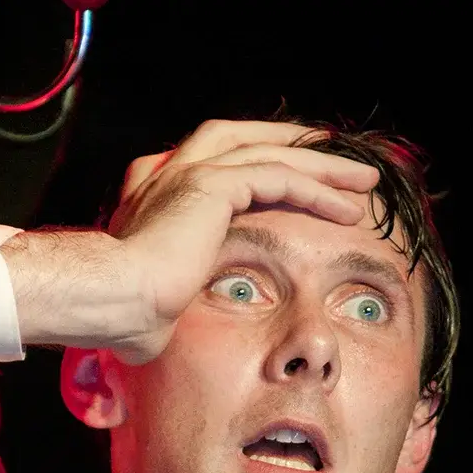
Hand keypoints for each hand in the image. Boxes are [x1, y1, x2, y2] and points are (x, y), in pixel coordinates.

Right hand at [106, 120, 378, 362]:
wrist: (110, 301)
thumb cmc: (122, 315)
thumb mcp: (152, 301)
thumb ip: (166, 297)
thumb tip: (160, 333)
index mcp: (151, 192)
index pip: (217, 163)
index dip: (260, 165)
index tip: (294, 181)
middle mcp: (167, 170)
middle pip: (247, 140)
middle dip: (297, 148)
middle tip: (338, 163)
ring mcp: (189, 171)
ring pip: (272, 154)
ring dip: (322, 167)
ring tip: (362, 181)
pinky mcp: (212, 184)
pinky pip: (278, 178)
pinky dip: (315, 190)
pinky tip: (346, 207)